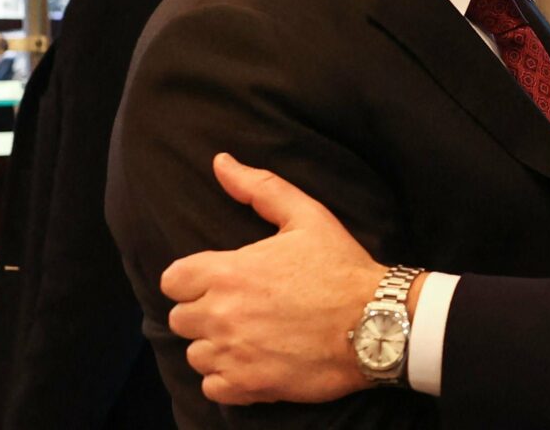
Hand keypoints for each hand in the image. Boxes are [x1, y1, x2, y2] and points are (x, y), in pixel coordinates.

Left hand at [161, 153, 385, 404]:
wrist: (377, 322)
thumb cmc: (341, 268)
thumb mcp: (307, 215)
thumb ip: (258, 188)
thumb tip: (221, 163)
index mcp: (229, 272)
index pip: (172, 279)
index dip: (193, 278)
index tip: (218, 279)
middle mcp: (222, 315)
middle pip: (180, 317)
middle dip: (204, 310)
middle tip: (239, 306)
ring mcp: (232, 354)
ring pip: (195, 353)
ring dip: (215, 345)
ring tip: (248, 335)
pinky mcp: (247, 386)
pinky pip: (212, 386)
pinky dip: (227, 377)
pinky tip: (253, 361)